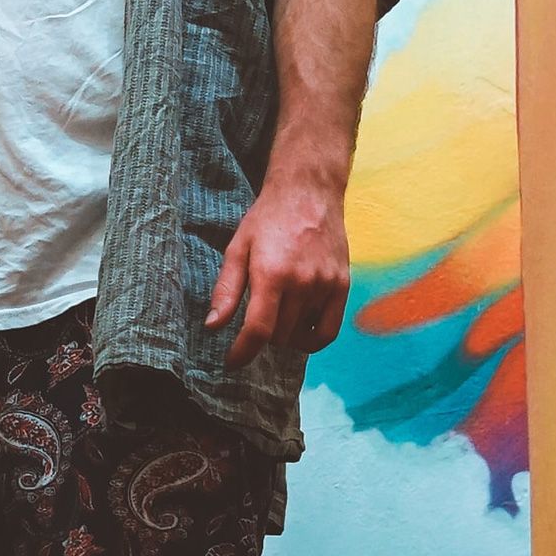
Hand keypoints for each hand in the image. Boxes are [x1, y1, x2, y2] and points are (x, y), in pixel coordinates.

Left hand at [204, 182, 352, 367]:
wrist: (308, 193)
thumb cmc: (267, 219)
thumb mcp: (238, 248)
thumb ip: (226, 290)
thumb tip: (213, 326)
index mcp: (272, 274)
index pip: (259, 330)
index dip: (242, 353)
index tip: (232, 362)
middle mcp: (302, 283)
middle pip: (279, 337)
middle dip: (262, 337)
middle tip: (255, 321)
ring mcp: (325, 285)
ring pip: (301, 335)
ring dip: (285, 335)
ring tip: (276, 315)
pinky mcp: (342, 286)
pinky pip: (328, 331)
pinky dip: (312, 339)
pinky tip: (299, 329)